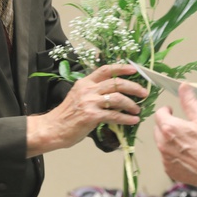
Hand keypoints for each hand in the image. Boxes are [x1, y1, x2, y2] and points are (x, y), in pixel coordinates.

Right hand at [26, 64, 147, 156]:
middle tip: (144, 92)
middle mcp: (88, 89)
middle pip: (116, 83)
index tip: (134, 69)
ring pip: (117, 98)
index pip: (105, 70)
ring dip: (131, 104)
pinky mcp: (91, 116)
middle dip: (133, 87)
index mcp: (85, 82)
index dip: (121, 68)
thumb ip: (94, 91)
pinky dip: (126, 118)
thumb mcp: (79, 96)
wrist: (53, 129)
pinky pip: (114, 115)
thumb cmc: (67, 115)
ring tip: (137, 109)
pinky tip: (133, 120)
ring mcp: (89, 102)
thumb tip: (115, 92)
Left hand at [154, 83, 196, 189]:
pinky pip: (166, 158)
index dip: (166, 111)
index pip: (159, 113)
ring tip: (185, 141)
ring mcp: (165, 158)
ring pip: (162, 144)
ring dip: (169, 140)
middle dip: (167, 125)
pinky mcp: (169, 169)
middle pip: (158, 129)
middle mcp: (163, 143)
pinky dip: (173, 154)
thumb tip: (183, 86)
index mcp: (170, 127)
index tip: (172, 111)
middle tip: (180, 126)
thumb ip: (190, 101)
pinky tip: (186, 154)